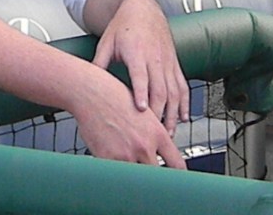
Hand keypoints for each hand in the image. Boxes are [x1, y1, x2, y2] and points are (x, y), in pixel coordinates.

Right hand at [72, 70, 186, 168]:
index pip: (177, 164)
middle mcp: (145, 146)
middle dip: (154, 176)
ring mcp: (126, 155)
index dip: (179, 175)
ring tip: (127, 160)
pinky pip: (116, 174)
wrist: (94, 93)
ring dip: (134, 173)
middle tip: (149, 173)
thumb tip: (157, 151)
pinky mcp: (108, 159)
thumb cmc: (116, 98)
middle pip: (158, 175)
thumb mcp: (144, 114)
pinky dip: (116, 171)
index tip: (177, 179)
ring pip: (137, 177)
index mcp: (158, 134)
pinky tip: (113, 159)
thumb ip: (153, 135)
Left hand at [92, 0, 189, 136]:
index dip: (142, 93)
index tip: (142, 110)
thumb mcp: (106, 42)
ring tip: (169, 132)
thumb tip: (86, 84)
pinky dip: (184, 103)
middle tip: (155, 133)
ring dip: (173, 113)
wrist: (142, 8)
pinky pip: (182, 85)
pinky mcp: (175, 64)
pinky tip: (183, 117)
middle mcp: (155, 58)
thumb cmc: (123, 26)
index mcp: (137, 52)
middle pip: (160, 88)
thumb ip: (98, 64)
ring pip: (174, 91)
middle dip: (159, 112)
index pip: (140, 75)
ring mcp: (168, 62)